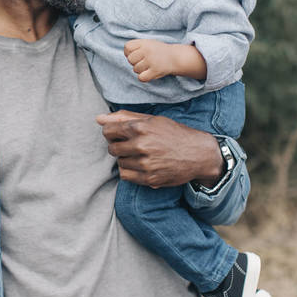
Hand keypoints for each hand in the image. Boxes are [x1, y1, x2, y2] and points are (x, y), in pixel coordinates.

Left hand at [95, 110, 223, 187]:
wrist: (198, 154)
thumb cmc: (174, 134)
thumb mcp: (152, 120)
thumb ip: (125, 118)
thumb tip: (98, 118)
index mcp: (141, 128)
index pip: (108, 131)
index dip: (111, 133)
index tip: (119, 135)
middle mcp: (142, 145)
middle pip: (112, 148)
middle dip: (118, 146)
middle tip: (131, 145)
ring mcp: (145, 163)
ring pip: (119, 162)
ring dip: (125, 159)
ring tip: (140, 155)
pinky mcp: (150, 178)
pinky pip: (126, 175)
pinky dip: (129, 171)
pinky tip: (140, 165)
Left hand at [123, 39, 205, 81]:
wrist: (176, 57)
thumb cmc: (159, 51)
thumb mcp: (148, 43)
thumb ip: (136, 46)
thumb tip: (125, 54)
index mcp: (144, 43)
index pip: (127, 48)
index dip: (129, 53)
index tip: (136, 55)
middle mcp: (147, 51)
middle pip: (130, 60)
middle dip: (135, 62)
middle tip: (144, 62)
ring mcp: (151, 61)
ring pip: (135, 69)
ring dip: (141, 70)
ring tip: (149, 66)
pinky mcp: (155, 71)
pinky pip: (141, 77)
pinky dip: (144, 77)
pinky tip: (149, 73)